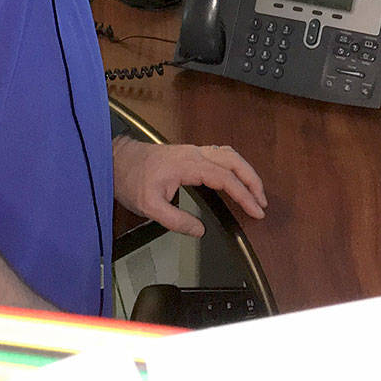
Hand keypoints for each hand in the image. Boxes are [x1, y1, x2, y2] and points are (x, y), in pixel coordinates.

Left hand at [112, 138, 266, 237]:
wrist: (117, 159)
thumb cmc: (132, 180)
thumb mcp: (149, 207)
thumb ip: (176, 220)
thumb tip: (200, 230)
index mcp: (188, 165)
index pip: (225, 178)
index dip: (244, 195)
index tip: (256, 210)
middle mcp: (194, 153)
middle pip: (233, 160)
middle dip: (252, 180)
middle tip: (262, 202)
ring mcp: (192, 150)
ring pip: (228, 154)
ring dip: (245, 171)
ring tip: (255, 191)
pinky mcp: (189, 153)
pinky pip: (219, 154)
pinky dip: (234, 165)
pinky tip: (236, 177)